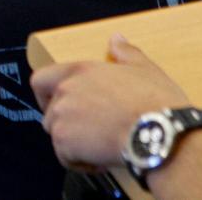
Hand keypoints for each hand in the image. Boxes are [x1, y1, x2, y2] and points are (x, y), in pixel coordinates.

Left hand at [32, 35, 192, 171]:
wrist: (160, 134)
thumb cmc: (156, 103)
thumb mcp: (145, 69)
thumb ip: (126, 53)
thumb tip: (117, 39)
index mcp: (80, 71)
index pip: (40, 79)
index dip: (46, 95)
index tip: (60, 105)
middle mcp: (65, 91)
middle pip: (50, 113)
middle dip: (68, 125)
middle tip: (93, 132)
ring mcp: (61, 117)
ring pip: (57, 136)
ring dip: (75, 144)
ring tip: (103, 146)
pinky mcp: (64, 143)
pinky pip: (66, 158)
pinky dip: (81, 163)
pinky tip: (103, 159)